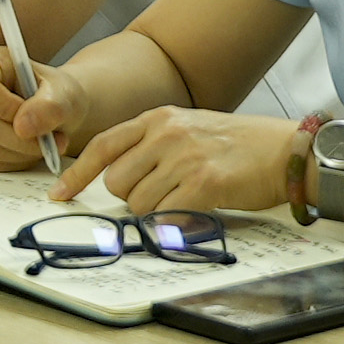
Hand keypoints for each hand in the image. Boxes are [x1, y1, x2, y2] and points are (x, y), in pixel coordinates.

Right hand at [0, 52, 75, 172]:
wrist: (54, 107)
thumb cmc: (56, 93)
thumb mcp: (63, 94)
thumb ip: (49, 106)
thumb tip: (23, 128)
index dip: (6, 108)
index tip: (34, 116)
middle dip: (25, 139)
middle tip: (56, 140)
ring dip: (24, 152)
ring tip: (48, 143)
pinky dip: (16, 161)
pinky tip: (31, 149)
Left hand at [52, 104, 302, 223]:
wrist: (286, 151)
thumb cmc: (239, 146)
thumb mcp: (189, 129)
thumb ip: (153, 147)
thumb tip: (120, 182)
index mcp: (159, 118)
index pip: (103, 146)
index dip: (76, 174)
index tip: (58, 194)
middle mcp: (167, 134)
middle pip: (116, 181)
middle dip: (131, 198)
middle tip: (162, 195)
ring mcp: (184, 158)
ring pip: (138, 204)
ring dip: (155, 213)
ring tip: (186, 199)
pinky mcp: (203, 184)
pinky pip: (166, 217)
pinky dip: (173, 225)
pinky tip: (195, 212)